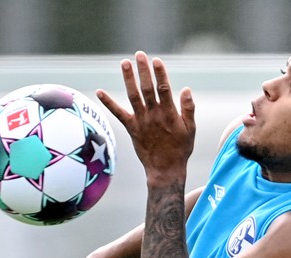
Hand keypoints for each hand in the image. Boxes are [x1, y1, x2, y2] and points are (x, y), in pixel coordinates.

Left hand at [97, 51, 195, 181]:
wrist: (165, 170)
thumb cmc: (180, 149)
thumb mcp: (190, 130)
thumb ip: (188, 109)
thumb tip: (187, 89)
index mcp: (169, 114)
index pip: (164, 89)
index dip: (160, 74)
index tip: (156, 60)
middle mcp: (154, 115)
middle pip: (147, 88)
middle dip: (143, 71)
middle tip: (140, 54)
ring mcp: (141, 121)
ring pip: (133, 96)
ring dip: (128, 79)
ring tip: (125, 63)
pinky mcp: (131, 129)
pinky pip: (118, 114)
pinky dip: (108, 103)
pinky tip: (100, 92)